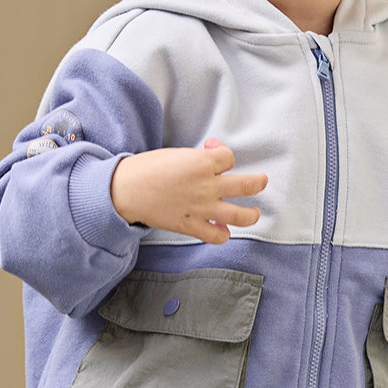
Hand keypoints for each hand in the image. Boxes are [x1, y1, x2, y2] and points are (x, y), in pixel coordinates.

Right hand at [110, 138, 267, 243]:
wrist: (126, 190)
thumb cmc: (148, 168)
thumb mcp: (177, 154)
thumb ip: (199, 158)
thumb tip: (213, 156)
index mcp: (202, 163)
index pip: (229, 157)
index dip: (224, 153)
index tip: (215, 152)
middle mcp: (207, 186)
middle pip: (246, 185)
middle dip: (258, 182)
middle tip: (261, 181)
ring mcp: (201, 208)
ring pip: (239, 216)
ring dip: (251, 215)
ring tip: (253, 214)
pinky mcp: (191, 225)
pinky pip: (216, 236)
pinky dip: (222, 234)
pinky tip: (222, 230)